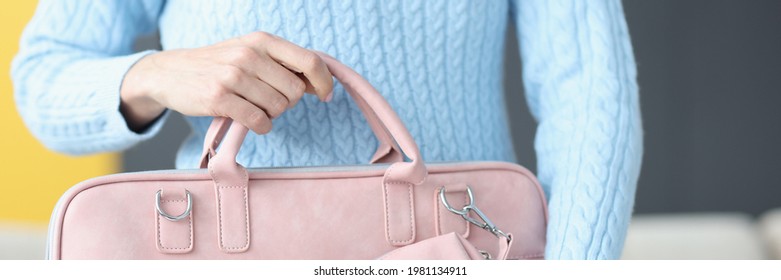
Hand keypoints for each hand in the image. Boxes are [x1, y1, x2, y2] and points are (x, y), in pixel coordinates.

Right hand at [119, 31, 333, 133]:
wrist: (169, 72)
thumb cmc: (218, 65)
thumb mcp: (250, 52)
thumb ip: (282, 63)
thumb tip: (320, 84)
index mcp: (262, 40)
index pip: (310, 61)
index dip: (324, 82)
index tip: (326, 96)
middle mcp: (249, 54)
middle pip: (296, 91)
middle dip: (288, 102)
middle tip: (269, 100)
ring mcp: (233, 76)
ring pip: (279, 108)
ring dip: (271, 114)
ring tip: (253, 107)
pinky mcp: (219, 98)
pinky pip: (260, 121)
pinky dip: (261, 126)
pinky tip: (250, 120)